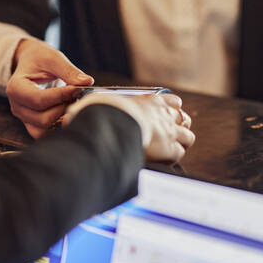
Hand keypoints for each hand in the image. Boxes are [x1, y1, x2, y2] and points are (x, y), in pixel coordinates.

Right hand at [6, 39, 93, 138]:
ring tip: (70, 102)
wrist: (31, 64)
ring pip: (44, 130)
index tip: (77, 88)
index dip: (61, 96)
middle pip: (43, 119)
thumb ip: (69, 71)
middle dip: (63, 108)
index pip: (39, 100)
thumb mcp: (53, 58)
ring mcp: (24, 118)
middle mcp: (17, 106)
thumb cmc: (39, 59)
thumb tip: (87, 82)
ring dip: (62, 119)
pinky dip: (59, 126)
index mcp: (16, 88)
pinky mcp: (32, 125)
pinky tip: (67, 112)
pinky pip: (45, 134)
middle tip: (75, 95)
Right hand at [63, 93, 194, 163]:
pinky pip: (179, 155)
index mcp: (150, 101)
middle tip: (169, 134)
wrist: (114, 123)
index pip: (172, 102)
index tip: (166, 114)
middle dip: (180, 127)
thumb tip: (74, 112)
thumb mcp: (100, 101)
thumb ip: (96, 106)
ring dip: (180, 143)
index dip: (172, 109)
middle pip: (185, 119)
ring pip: (188, 137)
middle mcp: (164, 115)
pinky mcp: (170, 149)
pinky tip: (162, 161)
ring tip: (168, 149)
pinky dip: (172, 158)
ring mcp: (170, 131)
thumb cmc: (104, 111)